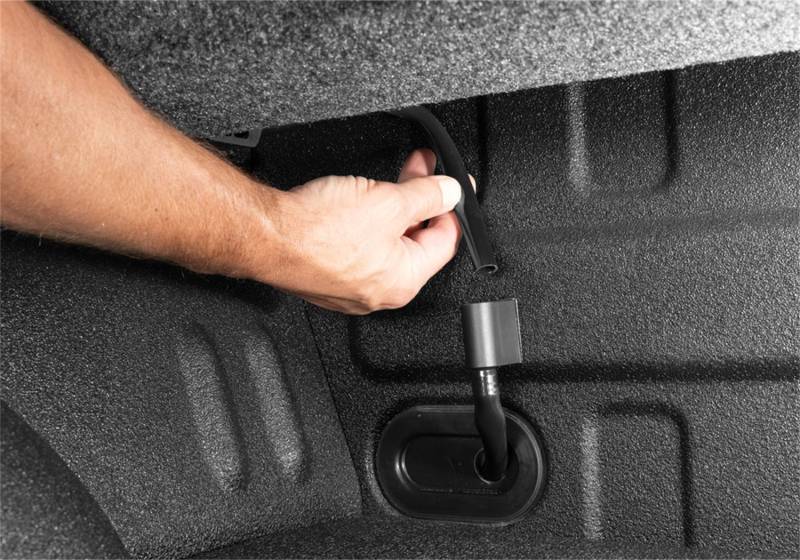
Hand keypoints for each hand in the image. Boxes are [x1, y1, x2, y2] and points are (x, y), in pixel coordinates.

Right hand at [261, 149, 464, 313]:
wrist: (266, 235)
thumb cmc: (317, 231)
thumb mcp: (388, 201)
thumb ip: (428, 195)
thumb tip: (450, 192)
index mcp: (404, 281)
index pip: (446, 242)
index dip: (452, 207)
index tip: (452, 185)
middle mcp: (381, 291)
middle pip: (415, 241)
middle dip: (420, 200)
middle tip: (422, 170)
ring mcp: (354, 286)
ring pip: (387, 242)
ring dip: (394, 207)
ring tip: (391, 178)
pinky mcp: (331, 275)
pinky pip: (361, 248)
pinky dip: (368, 222)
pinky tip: (362, 200)